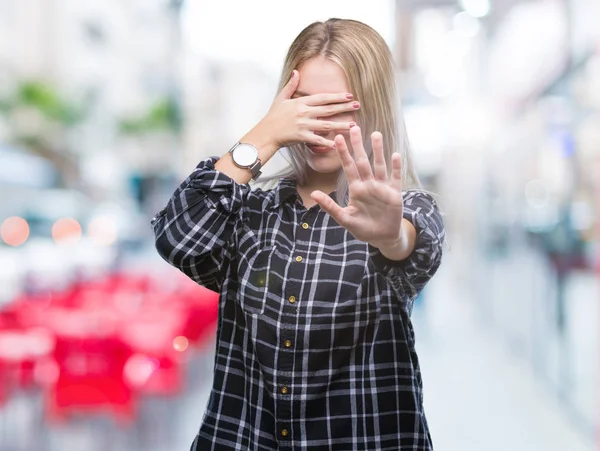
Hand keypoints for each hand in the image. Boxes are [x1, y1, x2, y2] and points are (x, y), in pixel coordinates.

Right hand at [251, 70, 358, 148]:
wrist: (266, 132)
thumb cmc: (273, 116)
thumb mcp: (281, 98)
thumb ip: (291, 85)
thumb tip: (296, 72)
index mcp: (301, 102)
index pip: (323, 98)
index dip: (337, 96)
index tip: (349, 95)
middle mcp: (304, 113)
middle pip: (328, 109)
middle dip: (344, 107)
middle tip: (357, 106)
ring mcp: (303, 125)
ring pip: (326, 125)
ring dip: (341, 125)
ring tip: (354, 125)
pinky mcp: (302, 137)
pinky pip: (317, 140)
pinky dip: (327, 142)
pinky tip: (338, 144)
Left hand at [310, 126, 404, 247]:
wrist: (382, 237)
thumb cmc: (363, 228)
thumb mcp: (344, 219)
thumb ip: (330, 207)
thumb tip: (313, 194)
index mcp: (356, 189)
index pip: (348, 167)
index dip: (343, 153)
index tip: (337, 137)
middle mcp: (368, 184)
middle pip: (362, 161)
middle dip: (358, 145)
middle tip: (354, 126)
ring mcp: (381, 187)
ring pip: (379, 165)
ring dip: (378, 151)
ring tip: (376, 134)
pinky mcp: (394, 193)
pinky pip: (395, 177)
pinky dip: (396, 167)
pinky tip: (395, 154)